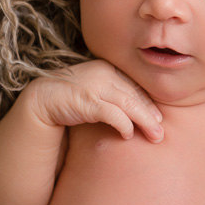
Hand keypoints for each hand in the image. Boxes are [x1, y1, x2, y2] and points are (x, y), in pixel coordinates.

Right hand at [25, 60, 163, 141]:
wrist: (42, 100)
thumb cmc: (73, 98)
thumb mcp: (97, 92)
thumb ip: (114, 96)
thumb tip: (140, 112)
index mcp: (107, 67)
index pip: (135, 86)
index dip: (148, 103)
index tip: (158, 118)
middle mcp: (103, 73)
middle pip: (135, 95)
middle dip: (151, 115)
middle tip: (161, 132)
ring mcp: (95, 85)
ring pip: (129, 104)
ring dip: (145, 121)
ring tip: (155, 136)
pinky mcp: (87, 101)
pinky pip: (113, 113)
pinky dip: (124, 124)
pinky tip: (128, 134)